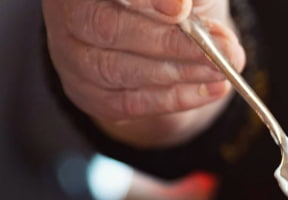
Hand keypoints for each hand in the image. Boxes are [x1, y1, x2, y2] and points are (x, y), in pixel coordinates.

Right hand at [43, 0, 245, 147]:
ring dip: (177, 73)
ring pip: (118, 69)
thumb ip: (193, 1)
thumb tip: (205, 27)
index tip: (180, 9)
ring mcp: (69, 55)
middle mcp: (67, 14)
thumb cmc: (171, 2)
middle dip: (171, 43)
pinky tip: (208, 91)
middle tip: (219, 51)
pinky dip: (174, 99)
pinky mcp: (85, 93)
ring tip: (220, 72)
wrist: (159, 39)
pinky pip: (129, 102)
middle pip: (108, 28)